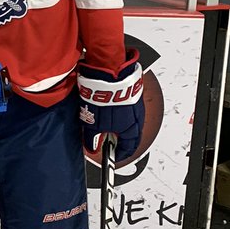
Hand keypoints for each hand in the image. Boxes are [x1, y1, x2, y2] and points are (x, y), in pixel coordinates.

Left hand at [77, 48, 144, 163]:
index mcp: (131, 130)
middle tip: (110, 141)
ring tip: (107, 124)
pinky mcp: (132, 94)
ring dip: (120, 125)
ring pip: (131, 121)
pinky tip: (109, 109)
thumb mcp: (92, 124)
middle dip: (121, 139)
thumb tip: (91, 147)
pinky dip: (120, 113)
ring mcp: (136, 105)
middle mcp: (137, 118)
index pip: (130, 148)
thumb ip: (92, 138)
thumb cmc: (104, 99)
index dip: (121, 154)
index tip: (115, 155)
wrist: (109, 73)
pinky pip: (128, 109)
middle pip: (132, 135)